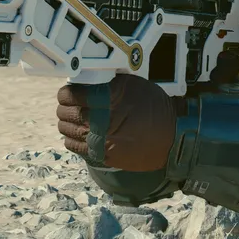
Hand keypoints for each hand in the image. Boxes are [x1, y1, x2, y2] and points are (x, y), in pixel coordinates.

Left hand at [56, 74, 176, 171]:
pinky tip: (81, 133)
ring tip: (76, 118)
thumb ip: (108, 84)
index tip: (69, 92)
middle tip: (71, 104)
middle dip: (66, 107)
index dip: (68, 93)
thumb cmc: (155, 110)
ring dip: (68, 122)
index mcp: (109, 99)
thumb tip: (84, 83)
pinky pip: (74, 145)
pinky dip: (73, 138)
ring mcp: (100, 140)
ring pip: (66, 129)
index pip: (72, 95)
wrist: (172, 139)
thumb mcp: (135, 86)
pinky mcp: (101, 156)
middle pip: (66, 112)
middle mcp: (102, 120)